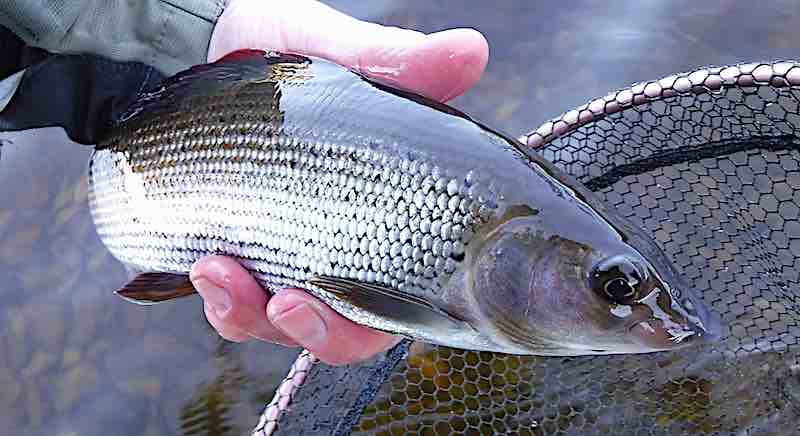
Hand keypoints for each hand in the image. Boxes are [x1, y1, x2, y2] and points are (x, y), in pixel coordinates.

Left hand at [190, 0, 488, 364]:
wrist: (204, 40)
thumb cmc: (282, 50)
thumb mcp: (336, 54)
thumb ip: (395, 63)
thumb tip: (470, 50)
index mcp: (382, 214)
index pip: (401, 293)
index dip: (381, 317)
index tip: (352, 302)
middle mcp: (340, 249)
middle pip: (344, 330)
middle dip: (315, 331)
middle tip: (286, 302)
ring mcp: (285, 257)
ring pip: (278, 326)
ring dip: (250, 315)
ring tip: (219, 268)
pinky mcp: (237, 254)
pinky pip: (232, 307)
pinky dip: (221, 301)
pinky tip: (205, 267)